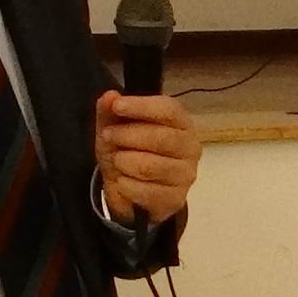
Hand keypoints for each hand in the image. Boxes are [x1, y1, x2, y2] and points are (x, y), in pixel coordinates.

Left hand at [93, 91, 200, 223]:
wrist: (132, 190)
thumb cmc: (130, 150)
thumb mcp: (115, 127)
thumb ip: (110, 111)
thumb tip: (109, 97)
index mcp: (181, 123)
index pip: (169, 110)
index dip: (142, 106)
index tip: (117, 106)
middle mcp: (190, 147)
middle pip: (161, 138)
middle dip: (127, 135)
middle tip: (107, 136)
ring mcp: (185, 175)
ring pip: (151, 166)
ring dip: (124, 162)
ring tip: (116, 160)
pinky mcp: (176, 199)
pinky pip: (146, 192)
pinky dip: (126, 186)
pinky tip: (122, 181)